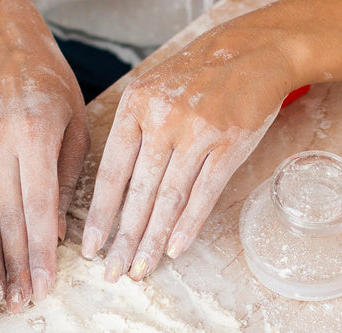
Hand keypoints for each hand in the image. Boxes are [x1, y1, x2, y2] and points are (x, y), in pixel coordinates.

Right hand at [0, 24, 88, 308]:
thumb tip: (60, 238)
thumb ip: (69, 182)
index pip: (38, 207)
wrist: (5, 50)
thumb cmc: (53, 89)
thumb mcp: (76, 128)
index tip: (45, 288)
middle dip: (16, 266)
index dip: (41, 252)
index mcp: (33, 134)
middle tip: (23, 304)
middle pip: (6, 218)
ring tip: (2, 297)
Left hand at [82, 32, 295, 280]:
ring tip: (141, 269)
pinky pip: (204, 192)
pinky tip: (175, 249)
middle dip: (123, 239)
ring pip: (169, 198)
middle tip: (112, 272)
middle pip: (138, 193)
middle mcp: (163, 121)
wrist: (251, 50)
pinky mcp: (229, 144)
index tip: (90, 247)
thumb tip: (114, 191)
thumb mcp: (153, 90)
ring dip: (154, 240)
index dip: (99, 214)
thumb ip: (133, 133)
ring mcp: (198, 133)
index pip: (111, 173)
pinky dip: (189, 224)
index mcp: (136, 108)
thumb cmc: (197, 76)